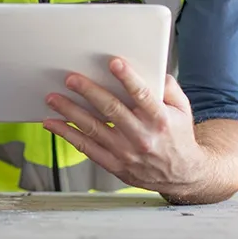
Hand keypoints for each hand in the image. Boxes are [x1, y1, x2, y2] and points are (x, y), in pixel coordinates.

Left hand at [42, 57, 207, 196]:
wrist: (183, 175)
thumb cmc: (178, 137)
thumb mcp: (182, 109)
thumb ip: (168, 87)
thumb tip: (153, 68)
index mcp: (160, 120)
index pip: (143, 96)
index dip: (128, 78)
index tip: (114, 62)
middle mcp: (142, 137)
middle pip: (111, 110)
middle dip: (89, 91)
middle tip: (71, 79)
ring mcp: (126, 153)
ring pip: (93, 129)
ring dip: (70, 111)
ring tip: (53, 98)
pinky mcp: (114, 164)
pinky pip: (85, 148)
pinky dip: (67, 134)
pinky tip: (53, 123)